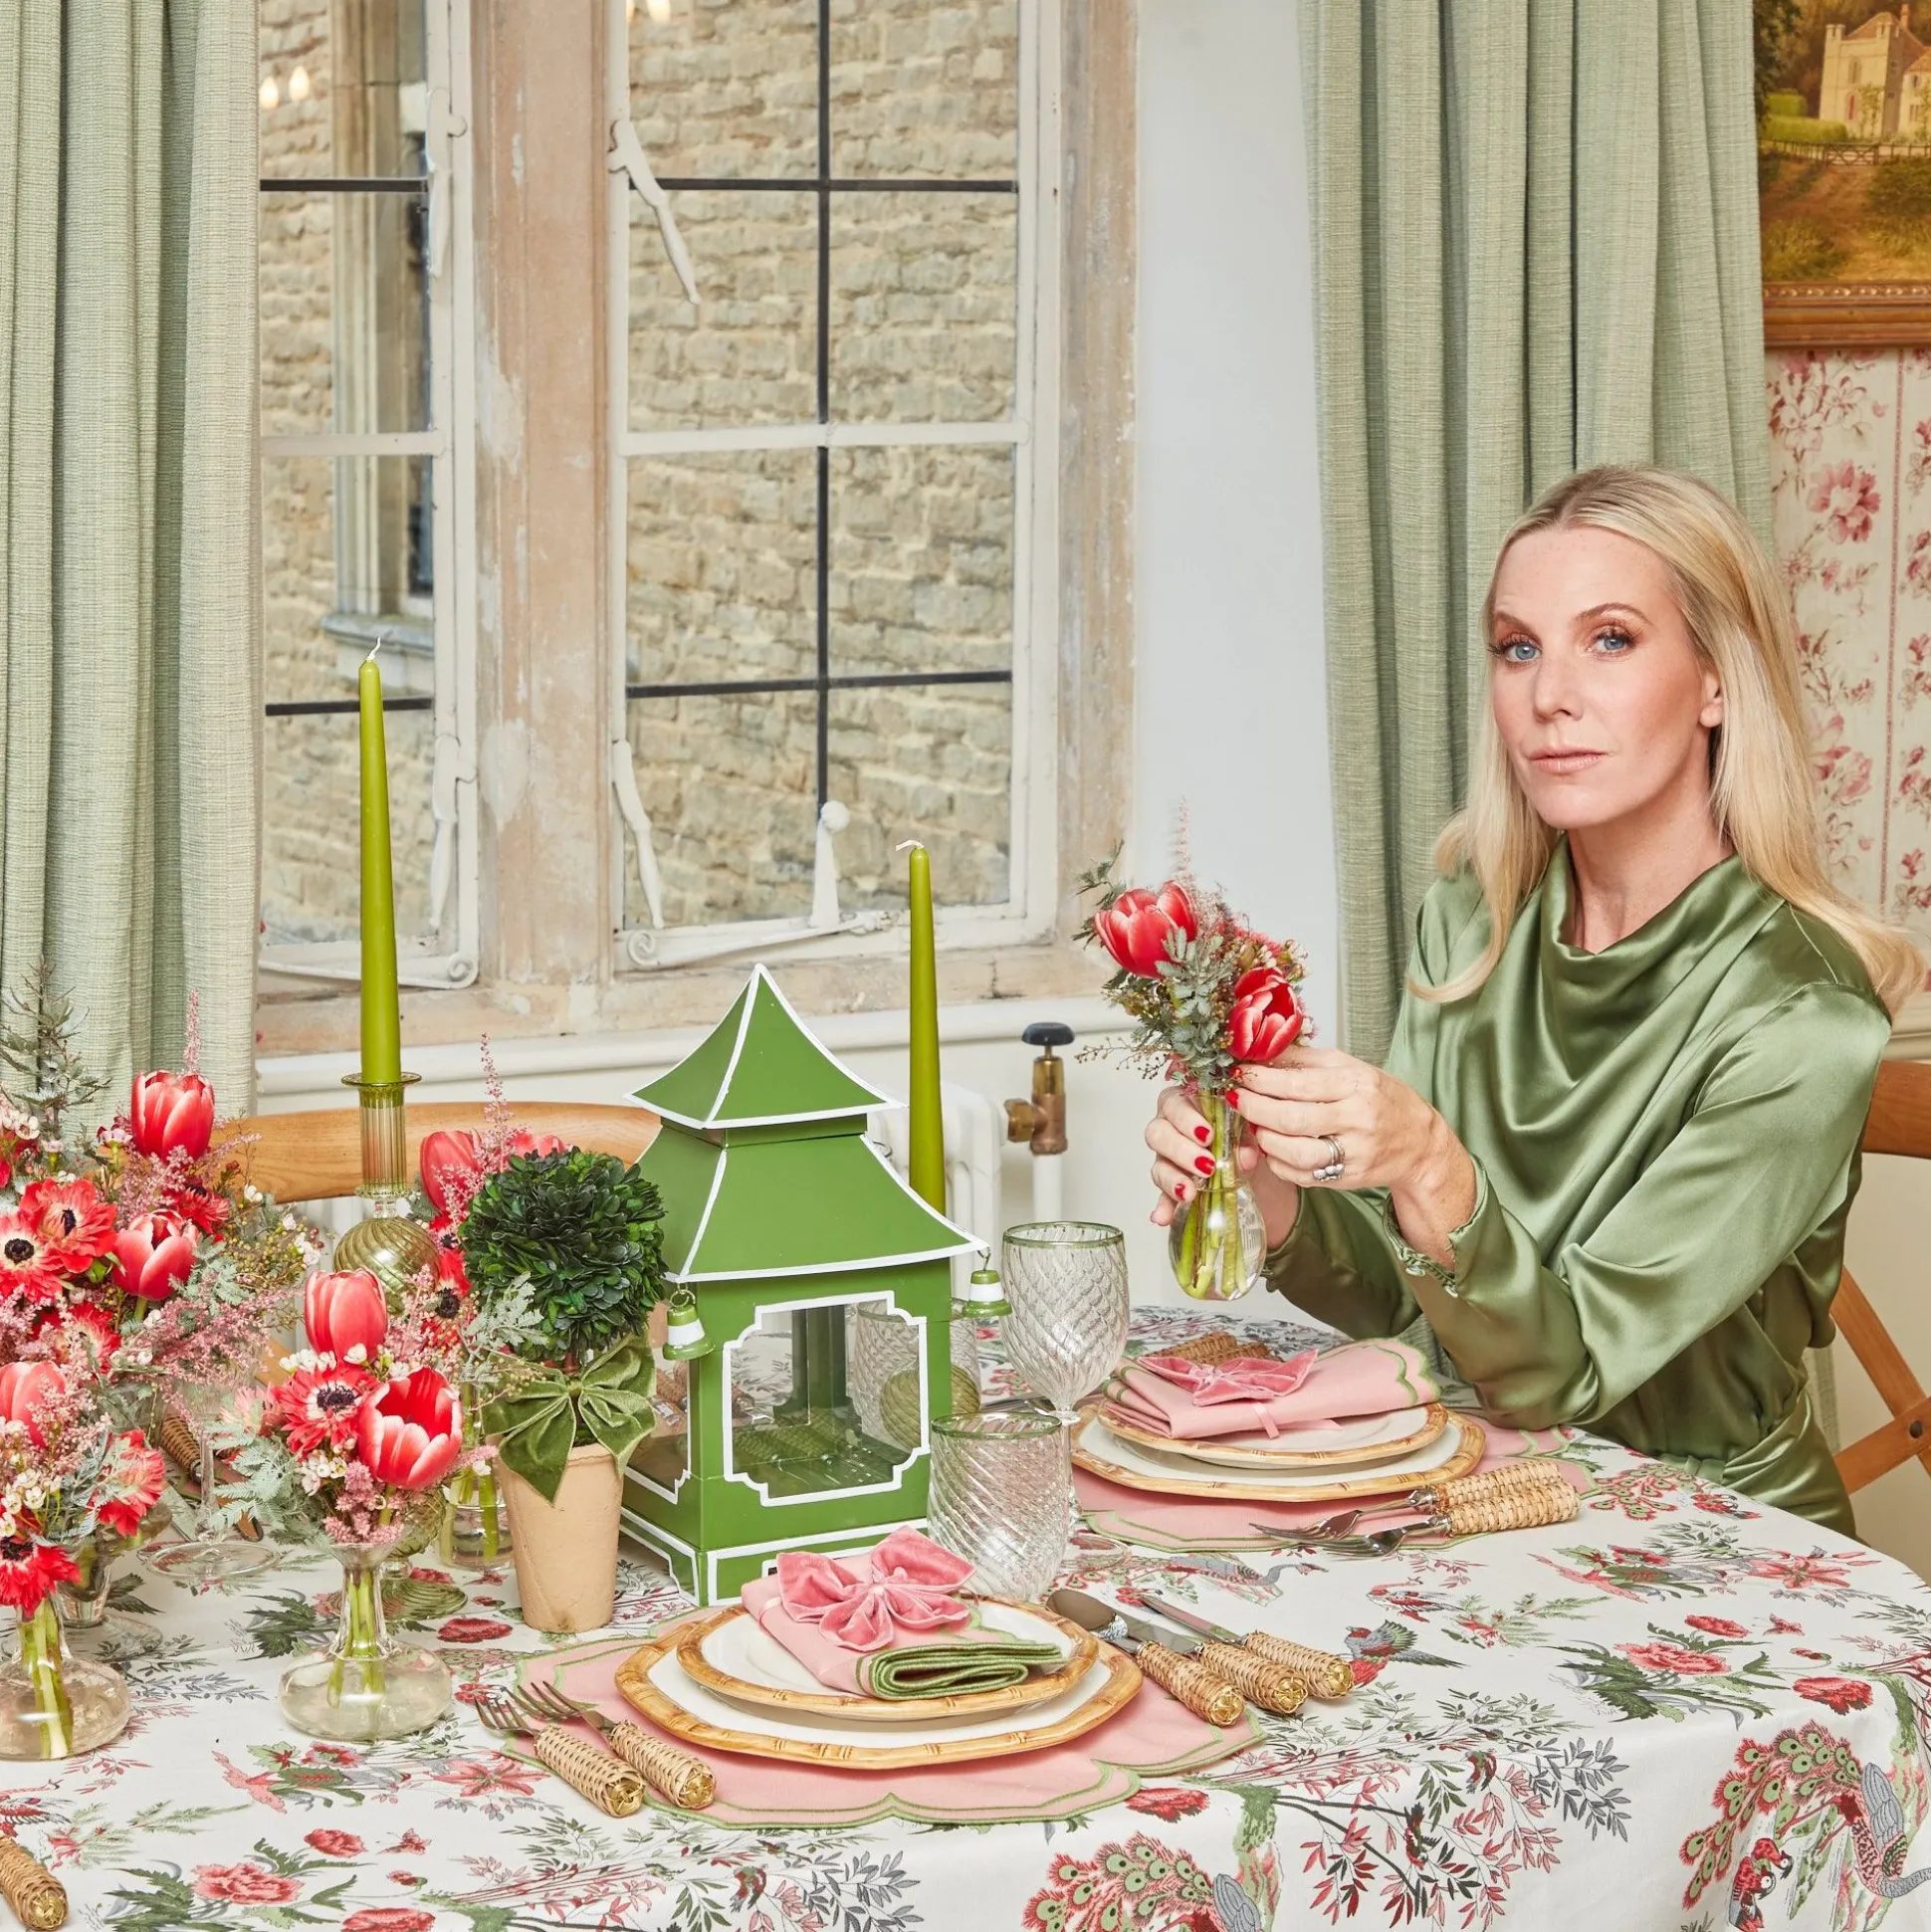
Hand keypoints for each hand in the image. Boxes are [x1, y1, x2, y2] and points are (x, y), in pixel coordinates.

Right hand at [1144, 1086, 1300, 1246]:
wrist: (1258, 1169)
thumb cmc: (1245, 1138)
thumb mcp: (1251, 1132)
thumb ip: (1245, 1138)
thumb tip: (1245, 1157)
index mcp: (1188, 1103)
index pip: (1175, 1103)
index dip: (1186, 1119)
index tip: (1207, 1134)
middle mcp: (1171, 1128)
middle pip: (1158, 1133)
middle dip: (1180, 1150)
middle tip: (1206, 1165)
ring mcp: (1168, 1158)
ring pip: (1158, 1165)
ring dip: (1172, 1179)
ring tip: (1189, 1192)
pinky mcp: (1172, 1186)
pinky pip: (1162, 1196)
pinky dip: (1164, 1207)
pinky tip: (1163, 1217)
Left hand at [1230, 1046, 1476, 1266]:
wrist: (1419, 1142)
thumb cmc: (1381, 1099)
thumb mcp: (1350, 1068)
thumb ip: (1306, 1061)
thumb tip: (1261, 1050)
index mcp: (1357, 1085)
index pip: (1297, 1083)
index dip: (1261, 1079)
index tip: (1239, 1073)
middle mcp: (1357, 1119)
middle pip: (1291, 1118)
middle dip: (1254, 1108)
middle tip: (1237, 1098)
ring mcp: (1353, 1153)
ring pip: (1293, 1152)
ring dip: (1263, 1138)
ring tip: (1254, 1125)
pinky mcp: (1346, 1179)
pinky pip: (1301, 1175)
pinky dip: (1277, 1163)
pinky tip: (1271, 1148)